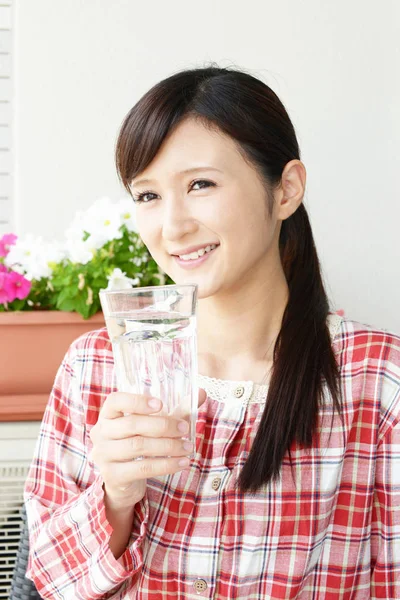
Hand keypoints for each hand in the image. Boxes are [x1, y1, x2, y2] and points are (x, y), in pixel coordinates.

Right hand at [89, 388, 205, 508]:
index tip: (160, 404)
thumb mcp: (154, 425)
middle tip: (185, 429)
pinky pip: (142, 468)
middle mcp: (101, 432)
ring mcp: (104, 455)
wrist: (123, 481)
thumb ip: (176, 409)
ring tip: (187, 447)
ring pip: (138, 446)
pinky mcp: (112, 476)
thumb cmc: (139, 444)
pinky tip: (182, 463)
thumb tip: (201, 392)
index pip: (115, 400)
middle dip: (163, 425)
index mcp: (108, 415)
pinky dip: (166, 465)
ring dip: (168, 446)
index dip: (137, 401)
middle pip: (132, 424)